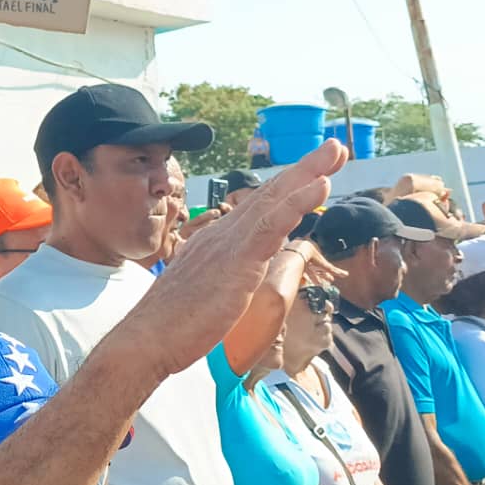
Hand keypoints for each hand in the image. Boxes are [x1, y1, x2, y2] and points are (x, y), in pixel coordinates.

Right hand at [134, 140, 347, 375]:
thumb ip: (224, 275)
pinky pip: (272, 224)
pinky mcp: (237, 260)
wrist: (149, 336)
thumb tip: (239, 274)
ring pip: (274, 200)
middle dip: (304, 169)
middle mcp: (223, 234)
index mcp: (217, 240)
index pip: (257, 209)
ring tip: (334, 152)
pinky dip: (297, 202)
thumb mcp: (206, 291)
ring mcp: (229, 244)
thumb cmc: (175, 322)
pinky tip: (320, 185)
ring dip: (307, 173)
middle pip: (269, 194)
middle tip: (334, 148)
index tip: (313, 174)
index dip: (286, 189)